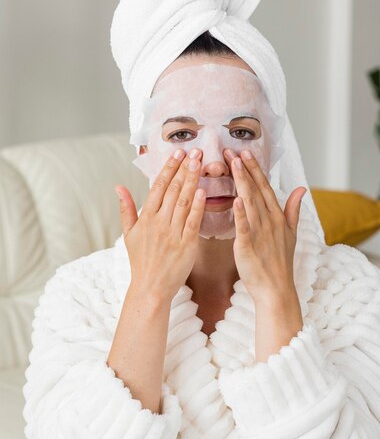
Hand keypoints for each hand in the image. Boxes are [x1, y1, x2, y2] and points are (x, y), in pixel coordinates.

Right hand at [114, 149, 205, 300]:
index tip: (177, 153)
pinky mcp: (186, 246)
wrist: (150, 287)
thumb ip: (126, 209)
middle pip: (172, 190)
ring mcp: (172, 234)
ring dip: (192, 181)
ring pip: (183, 202)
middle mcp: (158, 223)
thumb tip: (119, 187)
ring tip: (200, 163)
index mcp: (145, 218)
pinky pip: (192, 222)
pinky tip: (202, 192)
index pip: (158, 187)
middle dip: (183, 169)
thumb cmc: (141, 261)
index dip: (168, 168)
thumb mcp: (128, 234)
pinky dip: (197, 207)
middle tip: (194, 151)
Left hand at [225, 148, 306, 302]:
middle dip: (244, 168)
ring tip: (231, 163)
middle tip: (232, 149)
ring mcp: (260, 232)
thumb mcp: (291, 234)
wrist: (276, 289)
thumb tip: (301, 188)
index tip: (245, 152)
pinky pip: (244, 226)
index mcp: (277, 217)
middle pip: (256, 189)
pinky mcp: (249, 245)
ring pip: (249, 201)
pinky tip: (236, 198)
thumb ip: (293, 210)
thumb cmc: (279, 263)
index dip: (255, 169)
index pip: (265, 187)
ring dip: (241, 181)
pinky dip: (241, 212)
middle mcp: (269, 221)